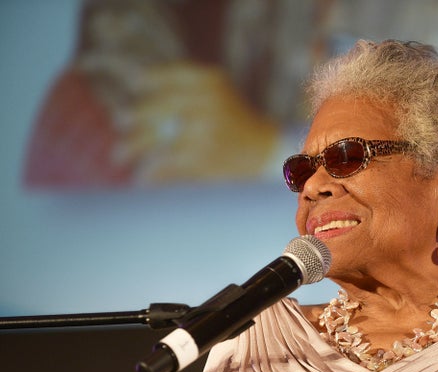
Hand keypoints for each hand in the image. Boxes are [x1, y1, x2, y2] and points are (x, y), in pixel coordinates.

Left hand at [114, 61, 278, 183]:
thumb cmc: (236, 121)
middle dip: (133, 116)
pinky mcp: (203, 160)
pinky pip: (166, 165)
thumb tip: (134, 82)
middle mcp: (207, 104)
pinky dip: (150, 174)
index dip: (148, 80)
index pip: (169, 76)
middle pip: (156, 108)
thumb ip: (186, 84)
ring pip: (156, 139)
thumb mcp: (219, 92)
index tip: (134, 85)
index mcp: (211, 82)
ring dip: (132, 148)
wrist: (267, 153)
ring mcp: (204, 132)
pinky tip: (140, 178)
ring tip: (119, 155)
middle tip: (120, 121)